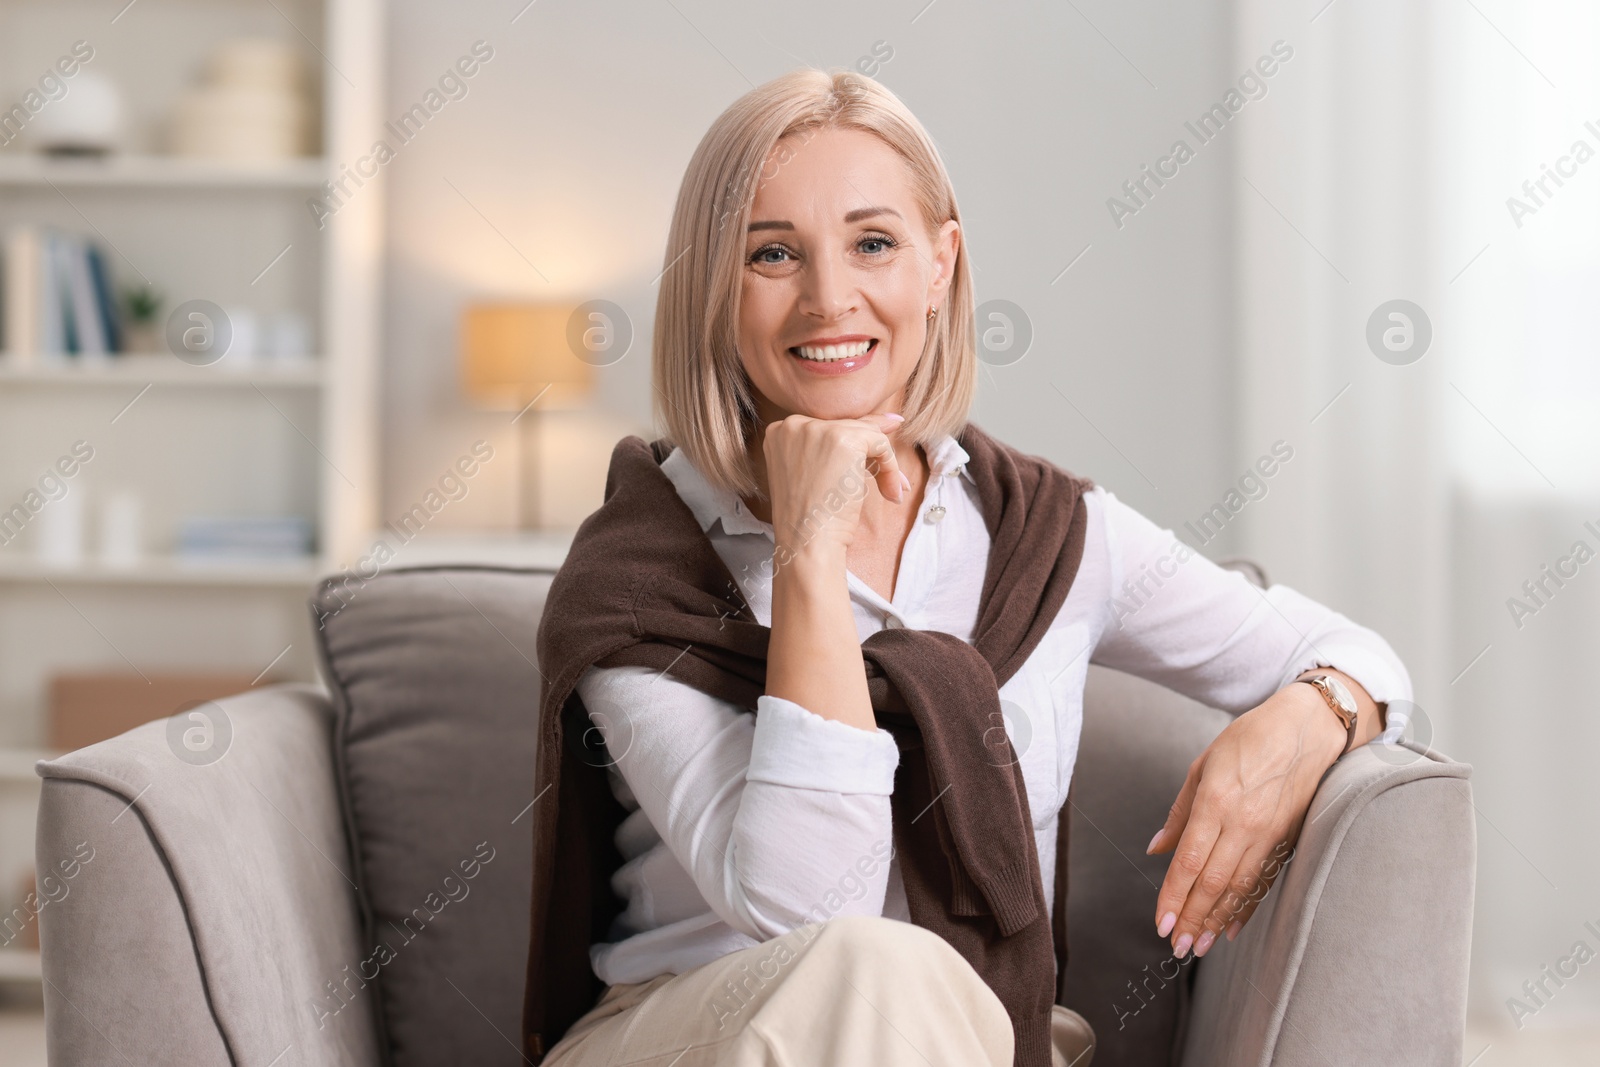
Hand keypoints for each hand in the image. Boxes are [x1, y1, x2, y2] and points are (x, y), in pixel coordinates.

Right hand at [759, 412, 908, 561]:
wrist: (807, 542)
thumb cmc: (810, 518)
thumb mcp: (815, 473)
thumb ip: (841, 445)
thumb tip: (891, 419)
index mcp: (780, 431)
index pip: (826, 427)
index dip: (852, 448)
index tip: (869, 464)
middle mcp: (794, 424)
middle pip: (847, 427)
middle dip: (871, 455)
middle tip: (889, 484)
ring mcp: (817, 429)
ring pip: (866, 434)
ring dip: (885, 464)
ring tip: (890, 492)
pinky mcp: (843, 439)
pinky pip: (880, 444)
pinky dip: (891, 468)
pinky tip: (891, 492)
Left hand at [1145, 681, 1346, 957]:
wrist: (1307, 728)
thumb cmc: (1249, 739)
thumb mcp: (1203, 765)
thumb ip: (1179, 813)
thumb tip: (1156, 849)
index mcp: (1216, 802)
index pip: (1189, 862)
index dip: (1174, 897)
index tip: (1161, 924)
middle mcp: (1244, 824)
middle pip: (1214, 883)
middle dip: (1193, 919)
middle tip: (1177, 947)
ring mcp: (1270, 834)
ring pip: (1240, 888)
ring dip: (1217, 920)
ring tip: (1200, 946)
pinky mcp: (1288, 840)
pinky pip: (1264, 881)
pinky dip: (1247, 907)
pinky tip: (1232, 927)